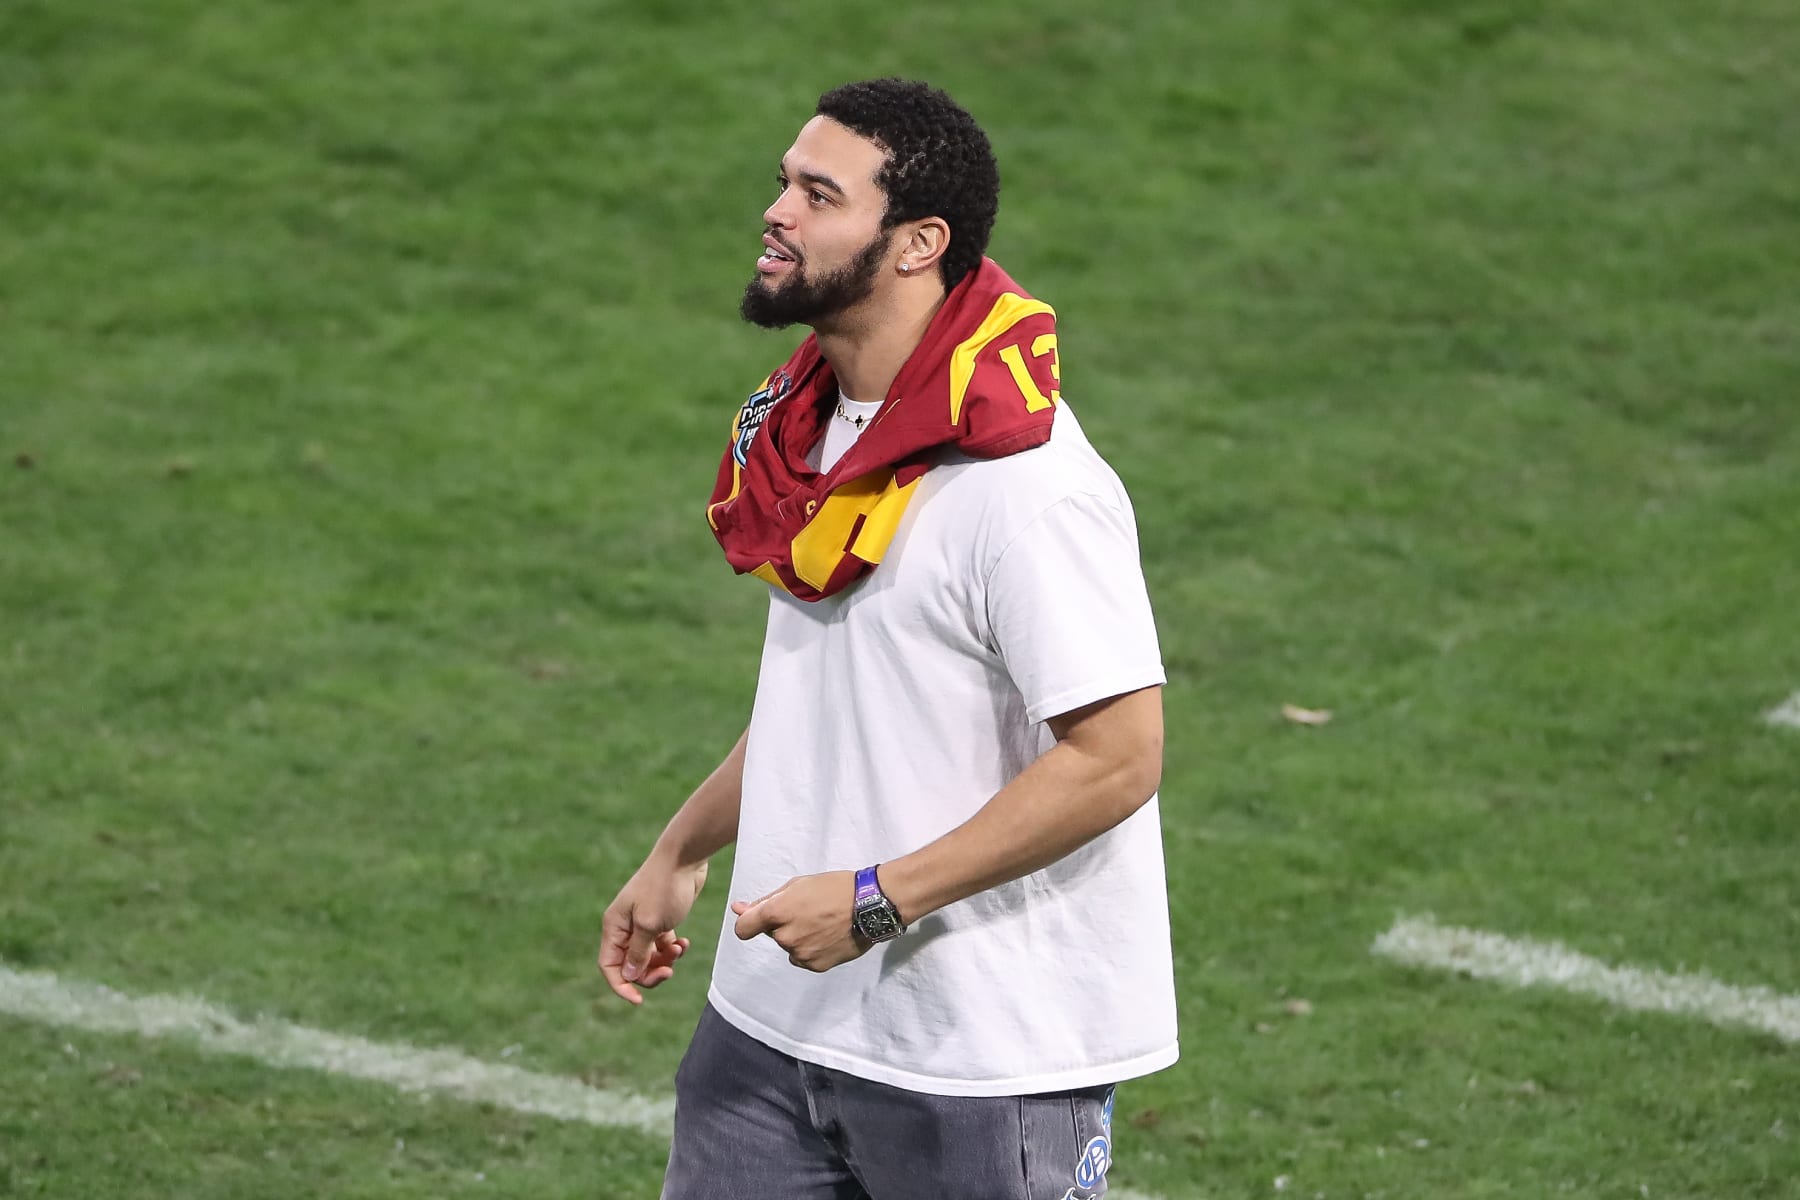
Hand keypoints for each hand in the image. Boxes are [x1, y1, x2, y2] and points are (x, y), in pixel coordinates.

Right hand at [598, 856, 707, 1004]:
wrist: (685, 857)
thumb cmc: (665, 888)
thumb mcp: (651, 925)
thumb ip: (639, 952)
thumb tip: (627, 976)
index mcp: (614, 926)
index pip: (609, 965)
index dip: (621, 985)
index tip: (638, 1000)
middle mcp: (624, 926)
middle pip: (630, 964)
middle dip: (648, 974)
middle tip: (668, 972)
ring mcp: (642, 922)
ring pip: (647, 956)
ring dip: (663, 962)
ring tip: (679, 951)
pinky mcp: (660, 918)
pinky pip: (661, 945)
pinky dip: (672, 949)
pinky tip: (684, 944)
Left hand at [731, 870, 866, 972]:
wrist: (871, 905)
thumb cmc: (834, 888)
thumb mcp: (797, 885)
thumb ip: (765, 900)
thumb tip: (737, 908)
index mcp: (777, 912)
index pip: (743, 928)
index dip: (749, 923)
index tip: (759, 920)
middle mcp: (785, 936)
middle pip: (772, 934)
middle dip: (783, 925)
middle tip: (809, 911)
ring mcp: (800, 953)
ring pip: (789, 947)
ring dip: (799, 937)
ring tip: (823, 923)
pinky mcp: (815, 966)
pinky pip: (804, 958)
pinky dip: (812, 949)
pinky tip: (829, 936)